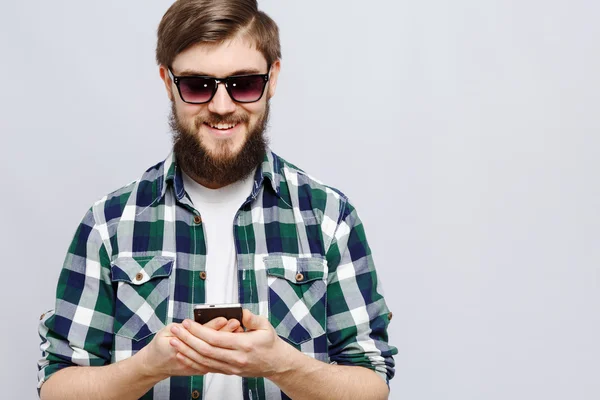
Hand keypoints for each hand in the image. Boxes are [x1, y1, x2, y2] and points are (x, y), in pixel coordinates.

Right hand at [137, 317, 241, 379]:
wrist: (156, 365)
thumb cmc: (161, 346)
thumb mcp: (168, 330)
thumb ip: (185, 327)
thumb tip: (203, 321)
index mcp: (181, 346)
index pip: (200, 335)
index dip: (214, 325)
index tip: (225, 317)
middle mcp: (191, 358)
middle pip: (213, 344)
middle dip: (226, 332)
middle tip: (236, 321)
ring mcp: (198, 367)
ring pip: (218, 354)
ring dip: (228, 342)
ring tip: (238, 330)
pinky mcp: (202, 370)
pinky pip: (218, 361)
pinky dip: (227, 352)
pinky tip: (234, 343)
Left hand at [169, 309, 294, 377]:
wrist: (276, 363)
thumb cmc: (270, 343)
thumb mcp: (265, 325)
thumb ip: (251, 318)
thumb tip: (240, 312)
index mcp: (244, 345)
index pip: (216, 339)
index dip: (199, 331)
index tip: (188, 323)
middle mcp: (236, 359)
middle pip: (206, 350)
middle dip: (188, 340)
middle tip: (175, 330)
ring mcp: (231, 367)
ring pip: (203, 361)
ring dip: (186, 351)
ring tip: (174, 341)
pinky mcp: (228, 371)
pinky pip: (207, 368)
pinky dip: (193, 362)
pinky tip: (183, 354)